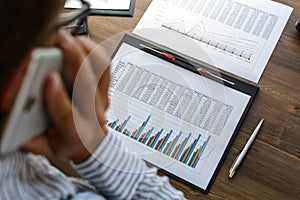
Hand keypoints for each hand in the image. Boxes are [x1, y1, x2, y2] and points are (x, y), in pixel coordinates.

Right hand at [22, 31, 110, 162]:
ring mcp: (101, 101)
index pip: (67, 115)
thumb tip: (13, 115)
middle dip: (73, 61)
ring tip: (72, 38)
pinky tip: (83, 43)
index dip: (57, 97)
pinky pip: (105, 68)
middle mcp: (92, 115)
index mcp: (76, 133)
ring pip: (100, 73)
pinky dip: (95, 52)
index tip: (48, 78)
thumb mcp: (44, 146)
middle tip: (62, 42)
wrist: (92, 145)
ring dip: (86, 52)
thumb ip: (28, 136)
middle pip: (86, 86)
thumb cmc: (67, 143)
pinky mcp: (105, 90)